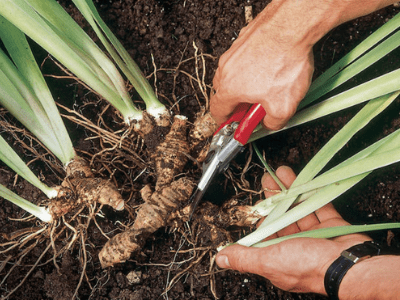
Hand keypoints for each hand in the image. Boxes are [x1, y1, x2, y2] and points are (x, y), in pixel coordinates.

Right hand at [210, 2, 314, 130]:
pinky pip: (245, 58)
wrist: (292, 26)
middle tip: (254, 108)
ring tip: (267, 85)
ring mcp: (234, 52)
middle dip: (238, 103)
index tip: (234, 125)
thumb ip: (272, 123)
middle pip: (224, 93)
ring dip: (246, 84)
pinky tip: (272, 66)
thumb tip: (269, 124)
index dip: (225, 122)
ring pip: (235, 74)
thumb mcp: (283, 107)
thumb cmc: (284, 62)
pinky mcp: (245, 39)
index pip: (217, 111)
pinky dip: (255, 66)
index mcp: (229, 89)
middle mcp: (226, 69)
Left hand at [215, 166, 370, 294]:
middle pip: (281, 217)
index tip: (257, 202)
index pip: (265, 234)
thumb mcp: (268, 261)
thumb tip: (221, 257)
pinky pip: (317, 204)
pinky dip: (309, 192)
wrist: (351, 264)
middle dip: (273, 197)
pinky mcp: (331, 225)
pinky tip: (301, 179)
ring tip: (281, 172)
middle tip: (268, 179)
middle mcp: (296, 247)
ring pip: (298, 208)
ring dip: (289, 190)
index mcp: (279, 257)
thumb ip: (244, 257)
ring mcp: (314, 235)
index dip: (261, 217)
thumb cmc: (309, 266)